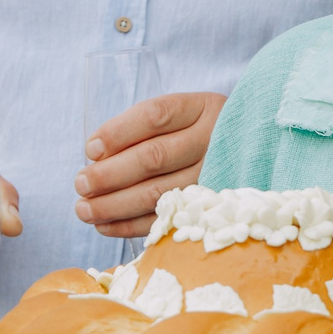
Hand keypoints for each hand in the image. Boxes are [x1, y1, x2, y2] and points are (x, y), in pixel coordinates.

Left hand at [74, 92, 224, 234]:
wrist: (252, 152)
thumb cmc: (199, 132)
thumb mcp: (183, 114)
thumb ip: (145, 128)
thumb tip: (96, 156)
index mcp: (202, 108)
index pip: (156, 115)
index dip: (118, 132)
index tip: (90, 149)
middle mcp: (213, 140)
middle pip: (154, 157)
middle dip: (109, 174)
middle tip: (80, 184)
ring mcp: (214, 175)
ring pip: (158, 192)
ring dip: (114, 204)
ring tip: (84, 209)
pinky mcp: (209, 206)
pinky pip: (166, 219)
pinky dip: (130, 225)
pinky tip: (105, 225)